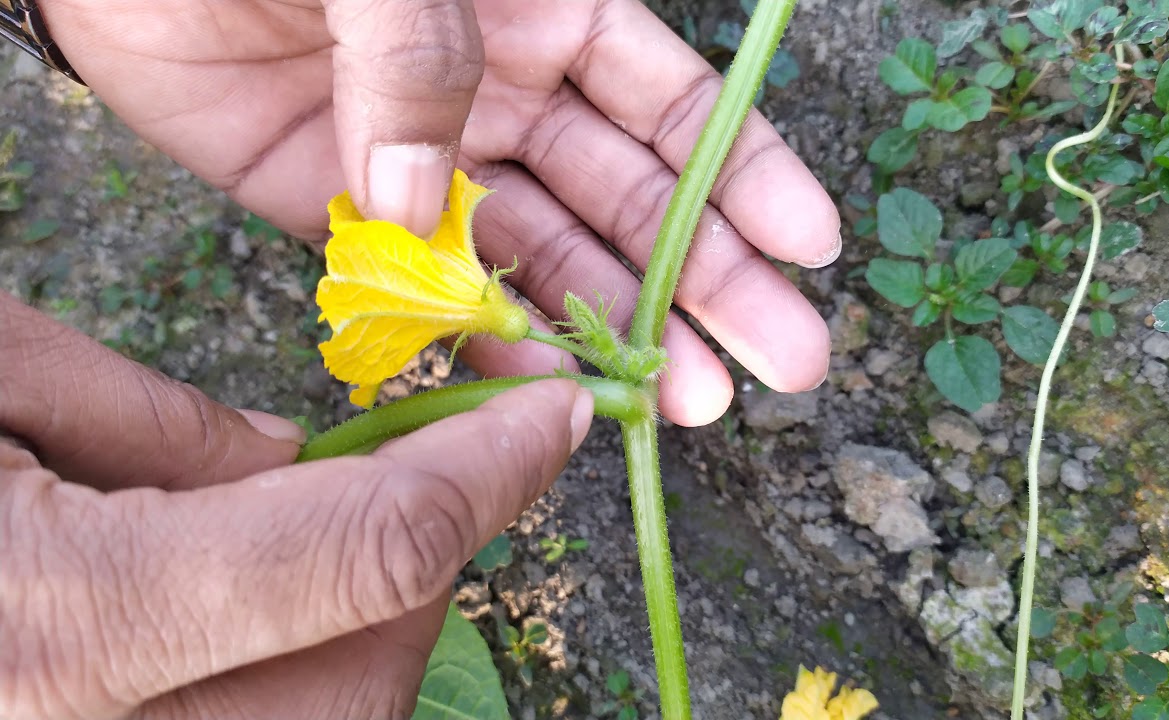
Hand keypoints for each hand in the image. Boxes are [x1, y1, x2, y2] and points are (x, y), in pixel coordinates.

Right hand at [0, 293, 592, 718]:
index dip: (486, 470)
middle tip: (395, 460)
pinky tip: (242, 592)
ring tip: (288, 526)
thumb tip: (288, 459)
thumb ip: (145, 419)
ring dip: (363, 614)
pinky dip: (303, 657)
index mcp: (69, 623)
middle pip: (372, 667)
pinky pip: (276, 719)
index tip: (553, 410)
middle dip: (420, 553)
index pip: (369, 549)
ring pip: (336, 711)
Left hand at [43, 0, 838, 426]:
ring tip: (690, 403)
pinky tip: (549, 389)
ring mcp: (435, 160)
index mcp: (544, 10)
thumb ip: (424, 59)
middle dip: (709, 280)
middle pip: (632, 199)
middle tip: (781, 365)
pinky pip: (443, 288)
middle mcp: (508, 92)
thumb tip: (432, 206)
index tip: (808, 246)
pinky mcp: (355, 213)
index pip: (669, 103)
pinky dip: (492, 339)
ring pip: (553, 257)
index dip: (745, 175)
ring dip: (622, 327)